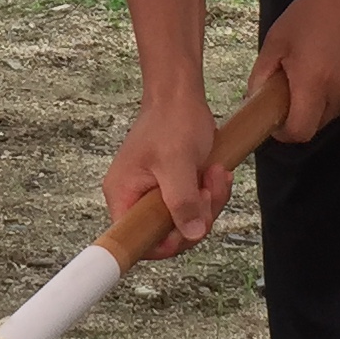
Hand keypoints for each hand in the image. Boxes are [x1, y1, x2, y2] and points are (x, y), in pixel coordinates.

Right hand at [101, 90, 221, 260]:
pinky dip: (209, 194)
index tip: (189, 225)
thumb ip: (182, 201)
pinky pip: (192, 205)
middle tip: (207, 189)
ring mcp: (153, 194)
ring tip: (215, 174)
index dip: (166, 243)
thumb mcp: (177, 163)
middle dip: (196, 214)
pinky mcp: (171, 188)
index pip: (136, 240)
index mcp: (123, 194)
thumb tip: (191, 233)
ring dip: (207, 201)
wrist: (180, 95)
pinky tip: (216, 174)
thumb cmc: (171, 120)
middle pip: (166, 233)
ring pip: (184, 220)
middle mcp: (133, 198)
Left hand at [253, 0, 339, 146]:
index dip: (283, 132)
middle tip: (288, 87)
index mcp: (314, 83)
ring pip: (329, 115)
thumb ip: (261, 74)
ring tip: (310, 70)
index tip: (274, 117)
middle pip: (314, 126)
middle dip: (298, 115)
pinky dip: (331, 94)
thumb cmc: (314, 12)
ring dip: (315, 104)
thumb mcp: (277, 39)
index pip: (299, 132)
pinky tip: (328, 65)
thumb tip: (254, 99)